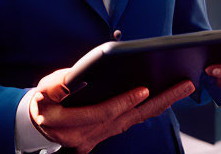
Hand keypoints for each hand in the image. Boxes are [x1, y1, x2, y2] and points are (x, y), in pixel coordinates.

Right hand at [29, 68, 195, 152]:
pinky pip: (129, 124)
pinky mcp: (103, 137)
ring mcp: (97, 140)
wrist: (39, 124)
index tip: (144, 89)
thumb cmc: (43, 102)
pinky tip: (162, 99)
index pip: (103, 114)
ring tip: (180, 89)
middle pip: (127, 119)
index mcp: (70, 124)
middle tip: (181, 86)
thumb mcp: (42, 90)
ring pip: (132, 122)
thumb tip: (72, 80)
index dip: (124, 102)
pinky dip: (146, 111)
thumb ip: (56, 86)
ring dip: (158, 106)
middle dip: (157, 102)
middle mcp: (87, 137)